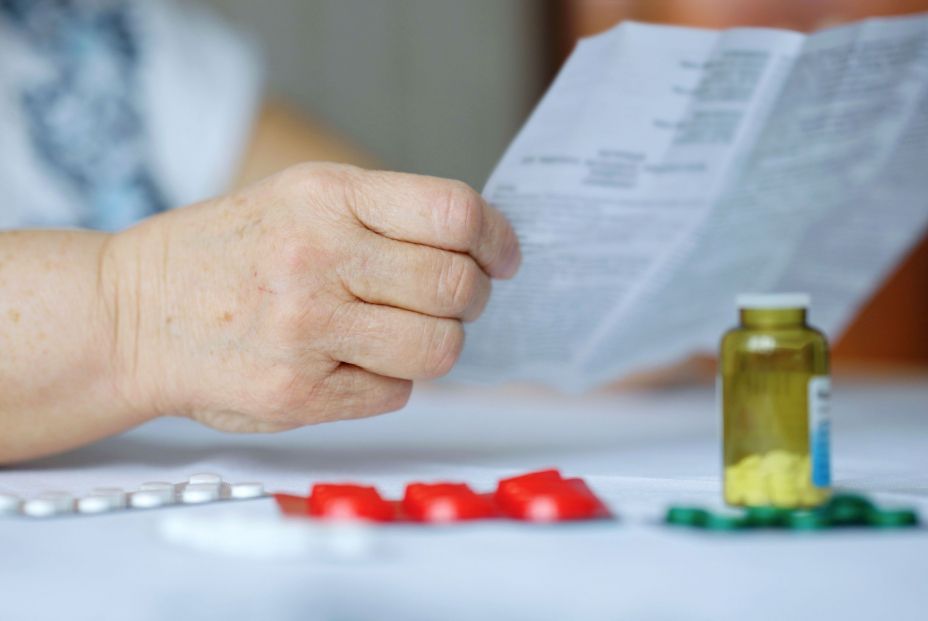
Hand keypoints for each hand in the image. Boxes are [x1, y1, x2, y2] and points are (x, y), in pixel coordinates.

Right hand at [104, 163, 519, 431]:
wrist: (133, 312)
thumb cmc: (229, 252)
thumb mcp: (298, 199)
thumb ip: (383, 215)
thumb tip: (477, 247)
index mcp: (325, 196)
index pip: (453, 212)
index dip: (496, 238)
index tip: (502, 257)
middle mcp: (317, 258)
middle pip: (457, 288)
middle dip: (472, 297)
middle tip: (455, 299)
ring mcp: (306, 331)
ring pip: (438, 349)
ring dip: (438, 343)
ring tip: (405, 333)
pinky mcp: (297, 394)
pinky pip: (396, 393)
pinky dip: (390, 380)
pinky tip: (353, 363)